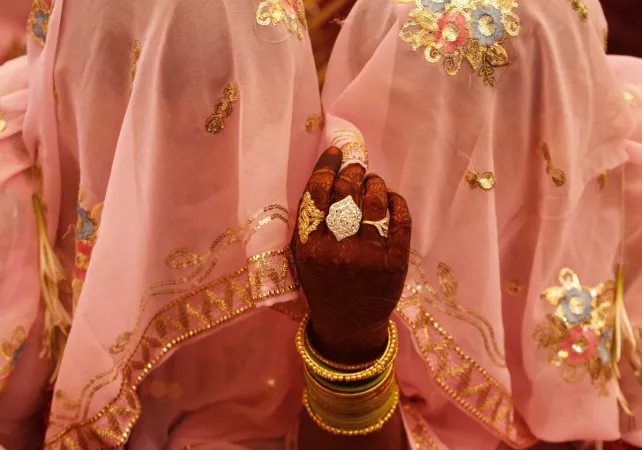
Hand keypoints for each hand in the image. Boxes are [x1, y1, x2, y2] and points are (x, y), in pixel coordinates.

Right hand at [291, 147, 411, 364]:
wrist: (349, 325)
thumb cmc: (323, 285)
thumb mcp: (303, 256)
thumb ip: (309, 221)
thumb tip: (328, 175)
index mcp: (309, 246)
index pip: (317, 193)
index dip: (327, 166)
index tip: (335, 153)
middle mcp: (338, 249)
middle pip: (346, 192)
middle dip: (352, 172)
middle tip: (356, 167)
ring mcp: (369, 256)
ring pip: (374, 201)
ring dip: (374, 183)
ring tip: (372, 182)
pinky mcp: (395, 261)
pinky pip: (399, 218)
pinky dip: (396, 201)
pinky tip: (390, 199)